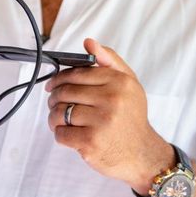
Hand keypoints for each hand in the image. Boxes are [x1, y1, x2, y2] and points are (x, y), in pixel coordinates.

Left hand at [45, 38, 174, 193]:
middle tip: (54, 102)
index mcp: (120, 82)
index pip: (78, 73)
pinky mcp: (91, 143)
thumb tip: (89, 43)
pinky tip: (68, 134)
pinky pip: (61, 133)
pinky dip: (59, 134)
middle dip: (54, 97)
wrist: (142, 153)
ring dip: (54, 116)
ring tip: (59, 119)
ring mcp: (101, 122)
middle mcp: (112, 100)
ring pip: (60, 112)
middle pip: (66, 92)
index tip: (53, 84)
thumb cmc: (131, 116)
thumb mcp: (129, 83)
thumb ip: (109, 61)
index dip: (60, 78)